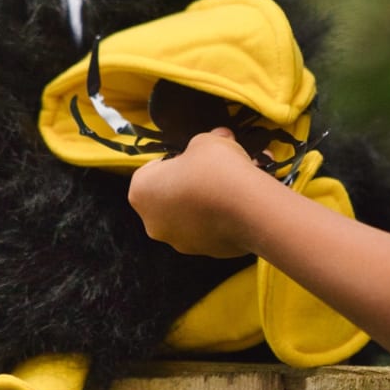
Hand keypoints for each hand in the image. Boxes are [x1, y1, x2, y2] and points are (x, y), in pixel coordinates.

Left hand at [129, 128, 276, 257]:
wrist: (248, 207)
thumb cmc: (215, 169)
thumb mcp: (205, 141)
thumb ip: (203, 142)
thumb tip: (219, 137)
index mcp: (141, 192)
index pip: (151, 170)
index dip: (174, 160)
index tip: (194, 156)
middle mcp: (153, 222)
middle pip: (169, 196)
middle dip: (189, 183)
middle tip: (214, 170)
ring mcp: (179, 241)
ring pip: (191, 215)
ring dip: (207, 201)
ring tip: (233, 185)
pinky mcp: (206, 252)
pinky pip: (211, 229)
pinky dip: (222, 217)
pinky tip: (241, 203)